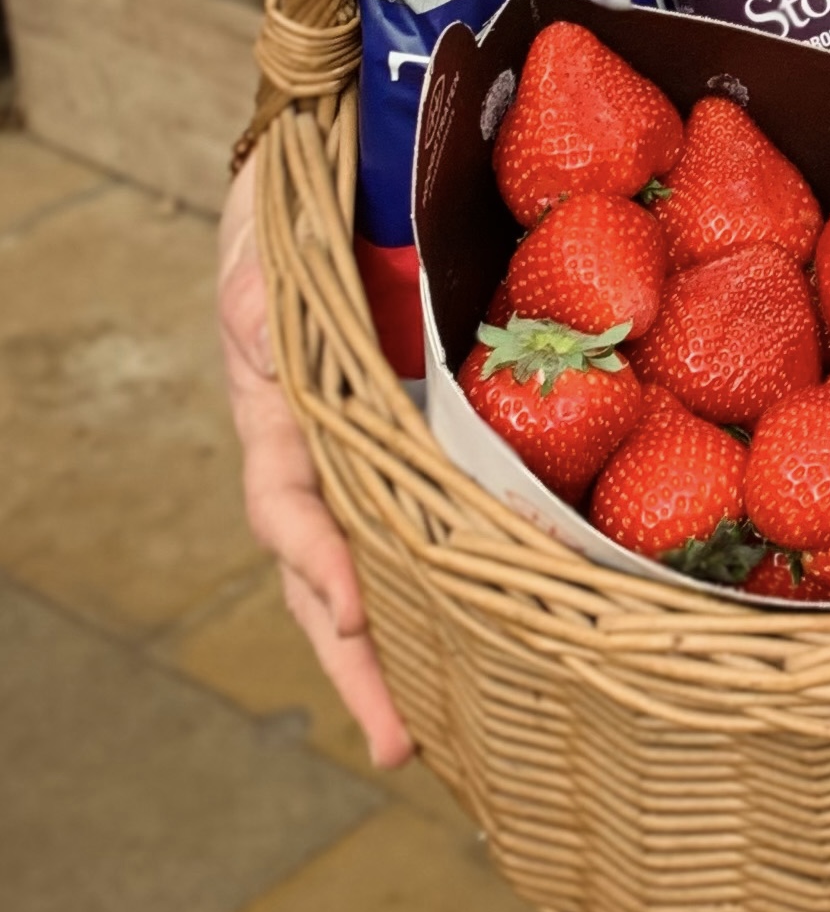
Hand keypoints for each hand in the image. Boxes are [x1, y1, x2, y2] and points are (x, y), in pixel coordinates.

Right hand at [218, 156, 414, 768]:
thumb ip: (264, 302)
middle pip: (335, 571)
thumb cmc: (299, 213)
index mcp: (283, 417)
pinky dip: (460, 567)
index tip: (352, 614)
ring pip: (388, 559)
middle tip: (401, 743)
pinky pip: (443, 506)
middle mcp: (326, 450)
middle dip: (362, 660)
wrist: (337, 168)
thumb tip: (251, 325)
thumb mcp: (271, 260)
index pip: (292, 509)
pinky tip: (497, 617)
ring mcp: (377, 447)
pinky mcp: (432, 427)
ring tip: (440, 726)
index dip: (320, 564)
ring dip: (410, 642)